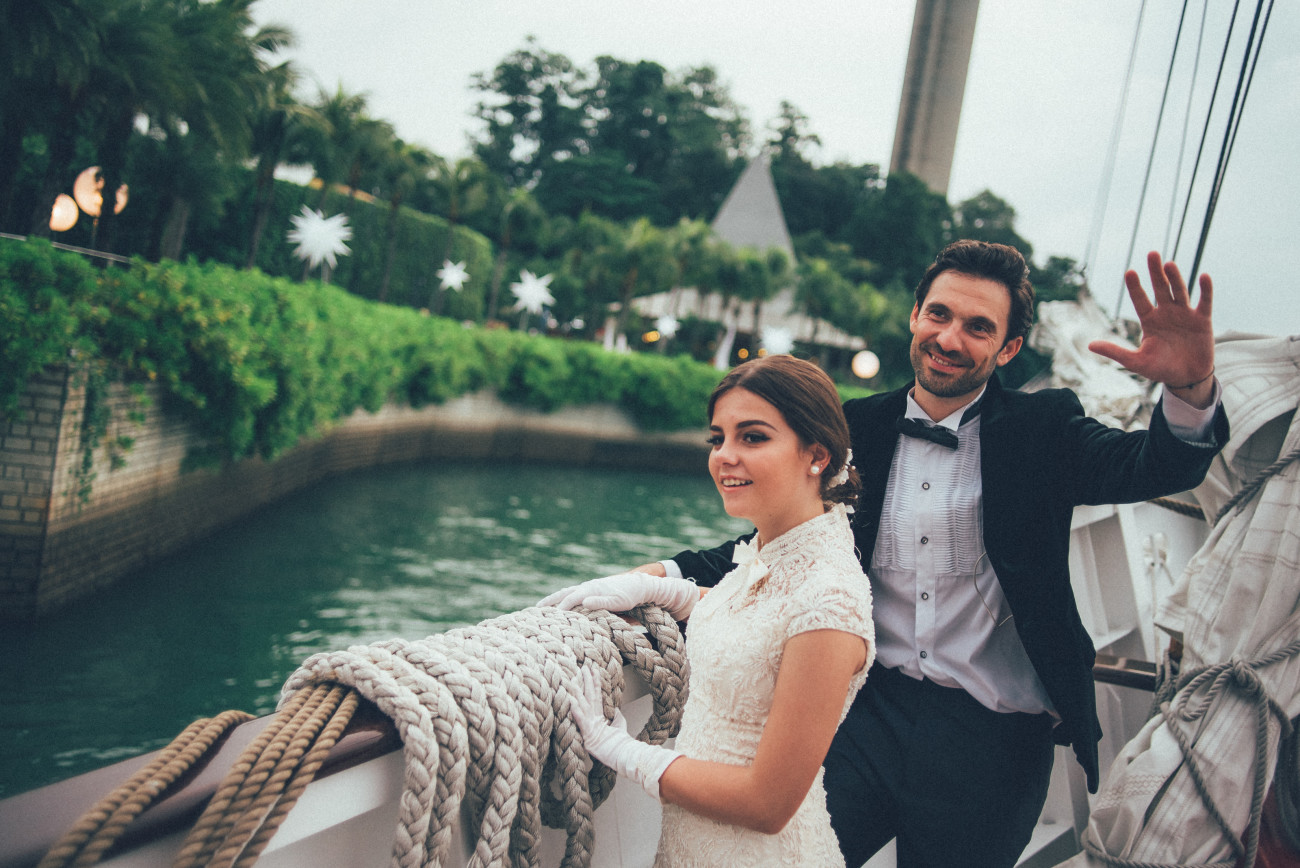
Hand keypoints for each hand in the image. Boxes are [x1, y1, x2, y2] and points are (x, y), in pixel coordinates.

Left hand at [539, 572, 699, 620]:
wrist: (640, 588)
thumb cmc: (618, 598)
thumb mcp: (600, 606)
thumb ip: (587, 612)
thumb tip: (573, 624)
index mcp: (584, 591)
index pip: (562, 595)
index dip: (549, 601)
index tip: (535, 608)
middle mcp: (589, 589)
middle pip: (566, 594)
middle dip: (552, 602)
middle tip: (538, 611)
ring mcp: (600, 592)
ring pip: (581, 595)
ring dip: (569, 602)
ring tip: (557, 611)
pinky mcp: (614, 598)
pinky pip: (602, 600)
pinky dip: (594, 601)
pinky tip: (586, 603)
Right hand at [571, 665, 679, 798]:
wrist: (622, 756)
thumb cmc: (620, 743)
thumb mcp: (619, 724)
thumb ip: (616, 715)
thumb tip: (615, 708)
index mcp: (597, 718)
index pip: (595, 697)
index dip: (594, 683)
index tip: (593, 669)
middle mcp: (591, 721)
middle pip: (588, 698)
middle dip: (586, 683)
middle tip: (583, 668)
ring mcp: (589, 729)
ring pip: (582, 708)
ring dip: (578, 695)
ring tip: (573, 682)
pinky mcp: (589, 737)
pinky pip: (582, 722)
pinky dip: (578, 712)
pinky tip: (573, 703)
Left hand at [1089, 251, 1215, 406]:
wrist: (1186, 378)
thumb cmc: (1160, 368)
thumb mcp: (1136, 361)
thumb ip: (1115, 352)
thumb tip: (1090, 345)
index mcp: (1149, 320)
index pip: (1140, 300)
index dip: (1135, 287)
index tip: (1129, 272)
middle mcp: (1166, 313)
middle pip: (1160, 288)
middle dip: (1155, 272)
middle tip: (1151, 254)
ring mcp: (1185, 314)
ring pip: (1179, 291)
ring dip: (1175, 278)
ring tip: (1169, 264)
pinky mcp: (1203, 320)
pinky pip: (1205, 302)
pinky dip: (1205, 290)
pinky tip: (1203, 277)